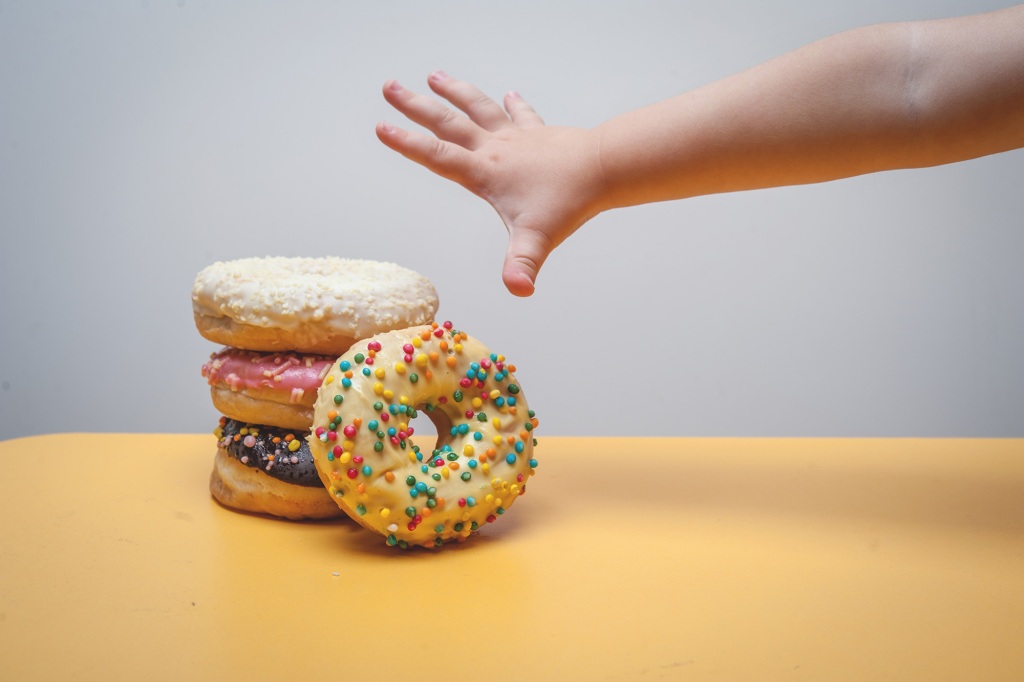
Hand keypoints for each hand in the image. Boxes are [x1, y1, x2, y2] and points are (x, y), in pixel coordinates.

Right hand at [376, 71, 604, 295]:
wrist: (603, 167)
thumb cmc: (569, 202)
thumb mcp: (538, 239)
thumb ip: (522, 266)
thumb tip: (518, 290)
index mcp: (485, 172)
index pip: (437, 156)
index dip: (407, 144)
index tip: (381, 127)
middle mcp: (496, 148)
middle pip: (448, 123)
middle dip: (416, 106)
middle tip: (390, 86)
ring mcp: (517, 137)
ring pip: (478, 108)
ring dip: (455, 92)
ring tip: (434, 75)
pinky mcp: (539, 133)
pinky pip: (521, 114)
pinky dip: (514, 104)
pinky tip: (509, 94)